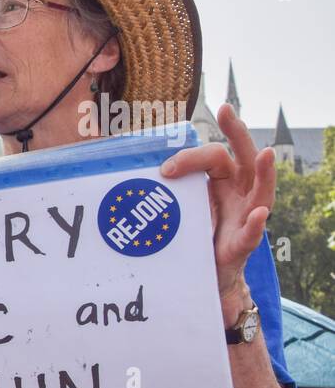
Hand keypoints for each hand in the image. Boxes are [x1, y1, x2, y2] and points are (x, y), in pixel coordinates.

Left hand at [160, 104, 274, 325]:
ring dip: (264, 171)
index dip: (188, 157)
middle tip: (227, 110)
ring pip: (262, 189)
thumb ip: (164, 190)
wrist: (202, 277)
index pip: (212, 156)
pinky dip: (256, 222)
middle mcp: (238, 193)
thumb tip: (121, 169)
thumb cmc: (191, 236)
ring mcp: (245, 217)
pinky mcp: (243, 244)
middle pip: (242, 157)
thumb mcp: (177, 208)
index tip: (164, 170)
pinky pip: (252, 232)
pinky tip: (259, 213)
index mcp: (221, 182)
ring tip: (265, 153)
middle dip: (237, 132)